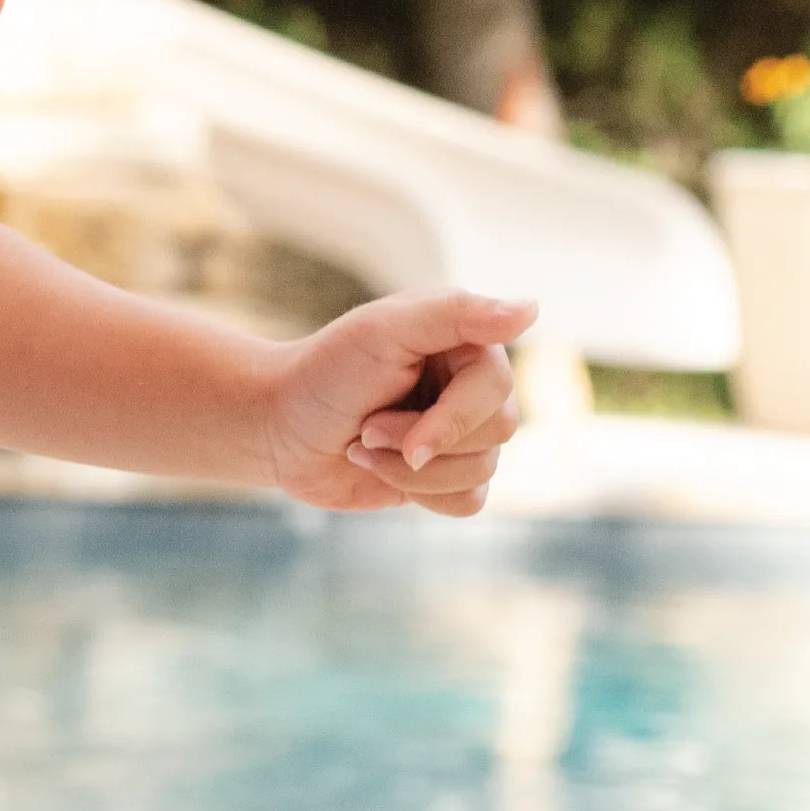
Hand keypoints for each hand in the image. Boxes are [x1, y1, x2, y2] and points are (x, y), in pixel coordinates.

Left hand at [261, 290, 536, 515]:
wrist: (278, 428)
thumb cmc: (325, 371)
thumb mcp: (382, 331)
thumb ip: (455, 314)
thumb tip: (531, 308)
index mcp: (466, 341)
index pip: (497, 388)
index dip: (449, 418)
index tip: (379, 425)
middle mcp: (472, 384)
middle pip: (499, 432)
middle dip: (418, 442)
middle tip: (365, 428)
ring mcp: (463, 432)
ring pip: (482, 472)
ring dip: (409, 470)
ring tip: (363, 445)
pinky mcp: (447, 475)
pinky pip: (469, 502)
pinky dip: (420, 494)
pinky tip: (380, 469)